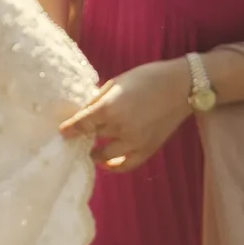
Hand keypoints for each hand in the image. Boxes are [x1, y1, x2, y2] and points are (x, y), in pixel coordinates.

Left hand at [60, 60, 192, 172]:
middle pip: (93, 136)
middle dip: (85, 135)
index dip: (69, 129)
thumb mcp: (116, 82)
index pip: (82, 124)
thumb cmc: (147, 77)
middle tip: (79, 135)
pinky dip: (114, 167)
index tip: (62, 132)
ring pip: (106, 154)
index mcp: (110, 108)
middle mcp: (120, 127)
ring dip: (96, 153)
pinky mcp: (148, 149)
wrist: (181, 86)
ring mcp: (135, 141)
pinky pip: (126, 165)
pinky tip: (106, 163)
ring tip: (91, 150)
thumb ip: (98, 99)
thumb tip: (83, 112)